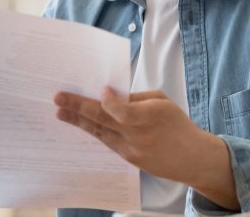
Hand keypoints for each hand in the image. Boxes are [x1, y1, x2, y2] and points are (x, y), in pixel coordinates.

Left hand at [54, 88, 238, 208]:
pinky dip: (93, 130)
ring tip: (60, 111)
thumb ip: (137, 99)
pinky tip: (80, 122)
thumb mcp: (163, 102)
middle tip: (58, 98)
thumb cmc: (177, 124)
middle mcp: (139, 135)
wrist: (191, 158)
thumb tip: (111, 96)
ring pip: (100, 132)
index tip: (101, 91)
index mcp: (152, 116)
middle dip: (78, 107)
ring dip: (78, 121)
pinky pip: (107, 141)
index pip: (124, 112)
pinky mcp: (129, 159)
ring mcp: (132, 150)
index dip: (109, 102)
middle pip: (104, 121)